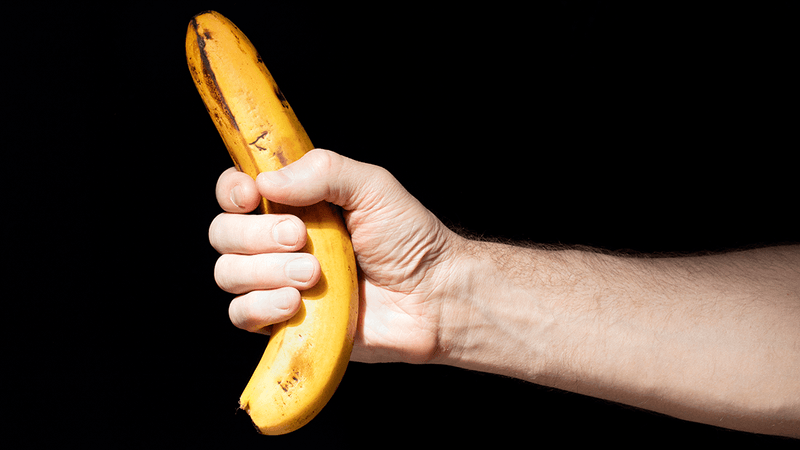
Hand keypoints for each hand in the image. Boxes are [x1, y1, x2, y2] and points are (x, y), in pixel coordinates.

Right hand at [209, 149, 464, 363]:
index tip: (252, 196)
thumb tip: (267, 181)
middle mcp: (277, 242)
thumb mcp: (373, 187)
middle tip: (303, 238)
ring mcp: (278, 283)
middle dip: (257, 234)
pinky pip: (242, 315)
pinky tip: (297, 303)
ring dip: (266, 271)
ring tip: (315, 275)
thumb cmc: (409, 239)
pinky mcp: (284, 321)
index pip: (235, 192)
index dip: (232, 192)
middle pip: (223, 233)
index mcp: (294, 204)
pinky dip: (262, 307)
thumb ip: (324, 171)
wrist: (433, 296)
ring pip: (228, 274)